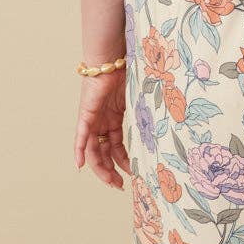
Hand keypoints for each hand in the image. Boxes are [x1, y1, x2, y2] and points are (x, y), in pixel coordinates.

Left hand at [74, 69, 132, 189]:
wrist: (114, 57)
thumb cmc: (128, 72)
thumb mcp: (138, 99)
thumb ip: (144, 114)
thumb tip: (164, 125)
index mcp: (113, 119)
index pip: (114, 147)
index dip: (121, 162)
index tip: (131, 175)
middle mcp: (101, 122)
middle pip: (103, 153)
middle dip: (111, 171)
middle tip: (120, 185)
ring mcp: (93, 118)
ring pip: (93, 149)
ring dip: (100, 167)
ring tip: (111, 181)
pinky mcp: (86, 113)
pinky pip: (81, 135)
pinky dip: (80, 150)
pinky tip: (81, 165)